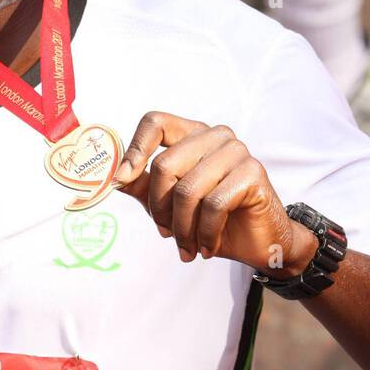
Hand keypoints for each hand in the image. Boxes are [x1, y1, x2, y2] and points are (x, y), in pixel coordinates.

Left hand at [114, 112, 315, 275]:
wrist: (258, 243)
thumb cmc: (213, 220)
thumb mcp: (170, 204)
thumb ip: (143, 186)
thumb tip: (111, 178)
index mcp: (193, 135)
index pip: (156, 122)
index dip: (135, 149)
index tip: (121, 180)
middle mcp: (215, 136)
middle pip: (165, 165)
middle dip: (159, 208)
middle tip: (165, 233)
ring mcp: (236, 151)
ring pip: (188, 190)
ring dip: (182, 228)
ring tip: (187, 246)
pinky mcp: (253, 173)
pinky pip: (213, 205)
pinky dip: (204, 233)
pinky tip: (207, 247)